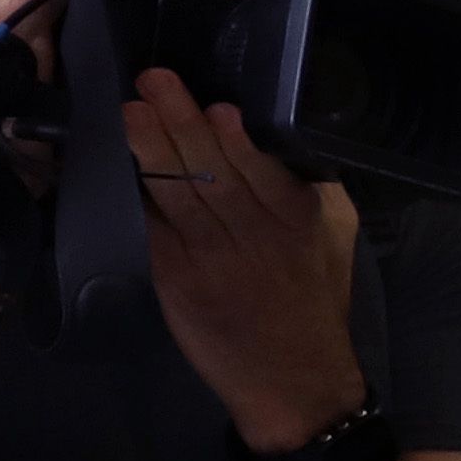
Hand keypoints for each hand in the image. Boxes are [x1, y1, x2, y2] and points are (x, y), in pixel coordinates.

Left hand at [122, 69, 367, 447]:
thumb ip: (312, 189)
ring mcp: (210, 260)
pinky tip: (125, 166)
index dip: (237, 140)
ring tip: (132, 113)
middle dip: (182, 126)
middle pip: (213, 175)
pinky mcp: (176, 279)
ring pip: (177, 196)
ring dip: (150, 151)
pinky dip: (137, 196)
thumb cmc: (315, 300)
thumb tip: (281, 134)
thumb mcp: (335, 239)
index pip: (263, 173)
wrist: (292, 377)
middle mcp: (253, 239)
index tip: (218, 105)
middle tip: (156, 84)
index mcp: (297, 224)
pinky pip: (154, 229)